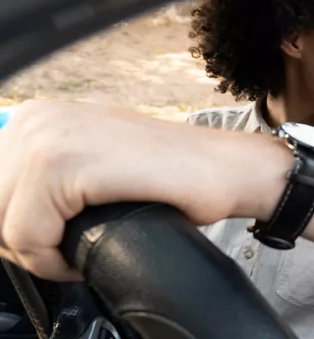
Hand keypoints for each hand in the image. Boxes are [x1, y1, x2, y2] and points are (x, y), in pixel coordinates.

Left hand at [0, 100, 285, 279]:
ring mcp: (47, 137)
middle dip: (27, 243)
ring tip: (84, 247)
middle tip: (74, 247)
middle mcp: (34, 117)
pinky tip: (92, 248)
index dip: (16, 229)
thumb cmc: (169, 178)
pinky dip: (55, 260)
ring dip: (42, 253)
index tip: (59, 237)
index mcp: (35, 116)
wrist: (228, 169)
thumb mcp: (91, 164)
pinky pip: (28, 236)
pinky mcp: (64, 164)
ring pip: (3, 227)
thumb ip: (44, 181)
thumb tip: (7, 216)